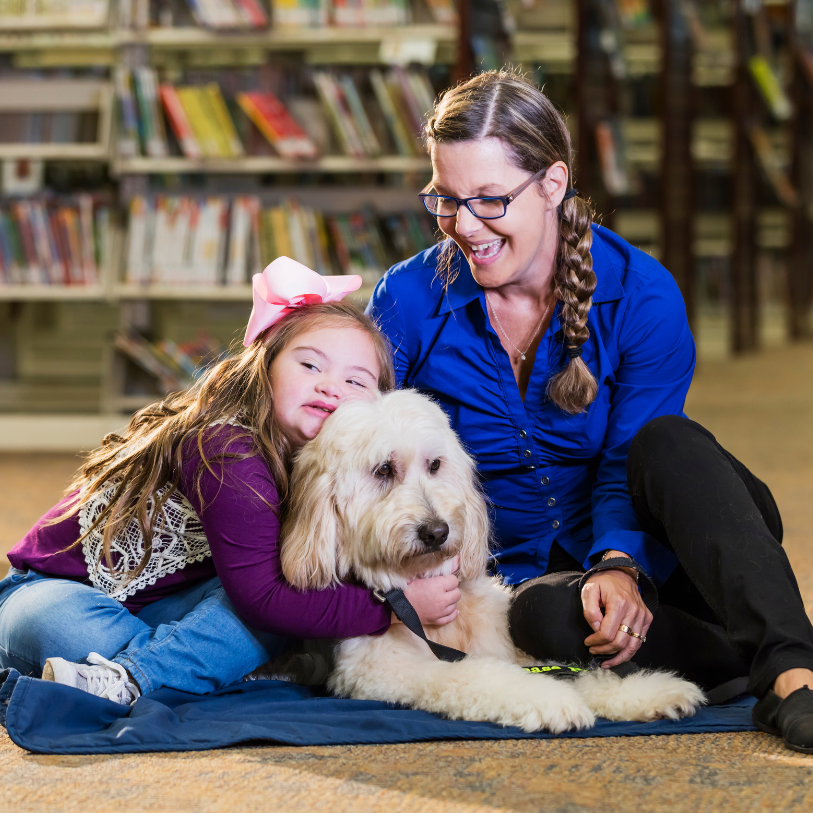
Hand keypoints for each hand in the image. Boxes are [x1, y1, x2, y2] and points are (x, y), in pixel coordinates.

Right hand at [395, 556, 460, 626]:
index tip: (443, 578)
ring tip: (443, 597)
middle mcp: (442, 600)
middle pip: (457, 593)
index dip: (449, 578)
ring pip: (455, 605)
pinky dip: (452, 613)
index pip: (454, 580)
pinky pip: (450, 617)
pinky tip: (451, 609)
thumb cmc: (407, 587)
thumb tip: (457, 559)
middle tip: (444, 587)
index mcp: (438, 586)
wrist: (396, 605)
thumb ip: (441, 568)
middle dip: (452, 589)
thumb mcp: (421, 574)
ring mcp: (440, 612)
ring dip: (451, 600)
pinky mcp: (436, 620)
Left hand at [581, 551, 651, 667]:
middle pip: (620, 642)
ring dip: (618, 657)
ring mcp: (643, 615)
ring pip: (632, 646)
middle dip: (605, 651)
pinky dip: (629, 651)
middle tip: (593, 651)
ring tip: (606, 662)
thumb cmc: (602, 582)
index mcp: (619, 603)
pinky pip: (639, 641)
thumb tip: (596, 630)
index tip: (588, 642)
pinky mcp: (647, 618)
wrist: (620, 572)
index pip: (607, 633)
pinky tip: (618, 655)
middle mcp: (634, 611)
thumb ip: (590, 611)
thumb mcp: (588, 590)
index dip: (596, 641)